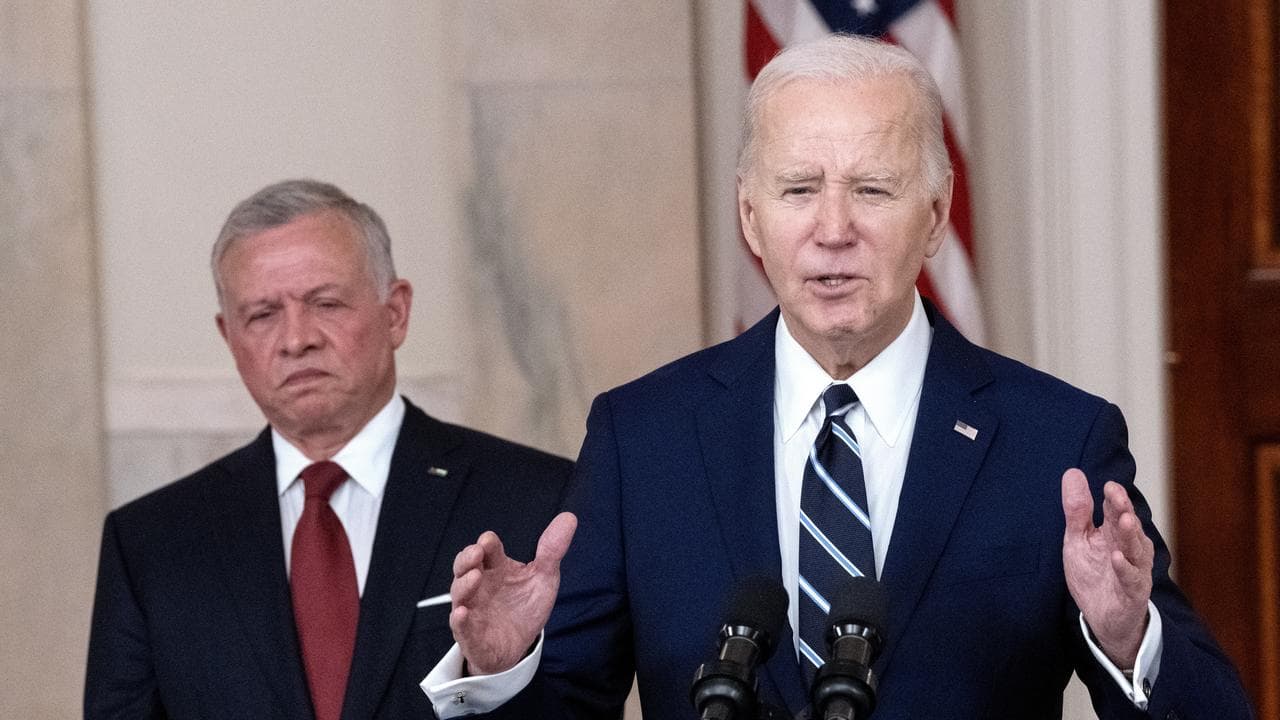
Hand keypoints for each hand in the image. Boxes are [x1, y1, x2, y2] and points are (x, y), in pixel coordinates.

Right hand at [449, 512, 577, 674]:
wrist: (518, 646)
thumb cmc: (525, 608)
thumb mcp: (543, 578)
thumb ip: (552, 550)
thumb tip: (570, 517)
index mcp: (495, 568)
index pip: (487, 550)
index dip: (487, 544)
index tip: (489, 541)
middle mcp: (479, 586)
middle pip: (464, 566)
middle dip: (467, 558)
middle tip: (476, 552)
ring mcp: (472, 609)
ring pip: (460, 594)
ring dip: (464, 584)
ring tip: (475, 576)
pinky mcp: (471, 635)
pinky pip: (460, 627)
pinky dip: (459, 620)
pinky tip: (462, 613)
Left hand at [1061, 469, 1153, 668]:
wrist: (1102, 617)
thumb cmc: (1093, 573)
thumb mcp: (1078, 539)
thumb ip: (1077, 510)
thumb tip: (1073, 472)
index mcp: (1114, 532)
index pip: (1116, 510)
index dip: (1114, 498)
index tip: (1109, 485)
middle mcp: (1129, 547)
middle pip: (1128, 525)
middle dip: (1124, 510)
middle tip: (1118, 496)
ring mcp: (1134, 569)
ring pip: (1135, 549)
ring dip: (1130, 535)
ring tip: (1124, 520)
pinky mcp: (1133, 592)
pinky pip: (1131, 578)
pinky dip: (1125, 568)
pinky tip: (1117, 557)